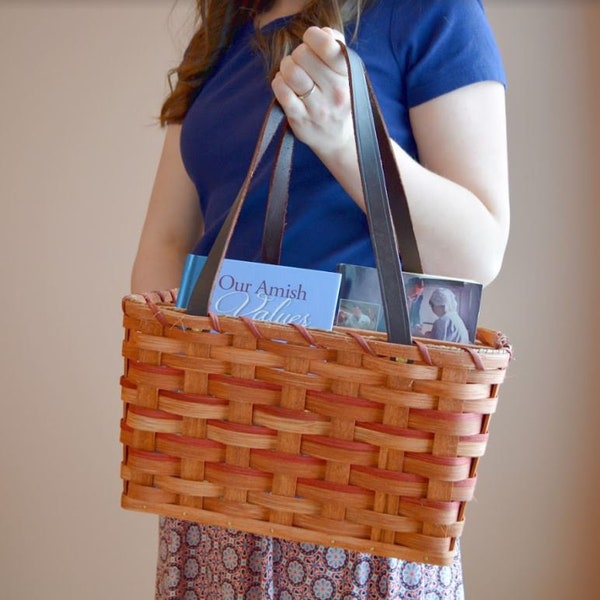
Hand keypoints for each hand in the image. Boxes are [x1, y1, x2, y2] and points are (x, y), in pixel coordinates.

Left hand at [271, 27, 353, 160]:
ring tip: (291, 73)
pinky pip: (281, 92)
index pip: (326, 45)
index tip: (310, 41)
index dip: (312, 36)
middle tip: (300, 62)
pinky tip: (284, 85)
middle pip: (303, 55)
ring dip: (286, 67)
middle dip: (297, 54)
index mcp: (347, 76)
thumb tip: (323, 32)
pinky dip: (278, 83)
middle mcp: (335, 92)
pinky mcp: (300, 119)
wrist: (338, 140)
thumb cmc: (339, 100)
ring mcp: (317, 107)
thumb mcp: (346, 74)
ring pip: (291, 72)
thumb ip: (337, 46)